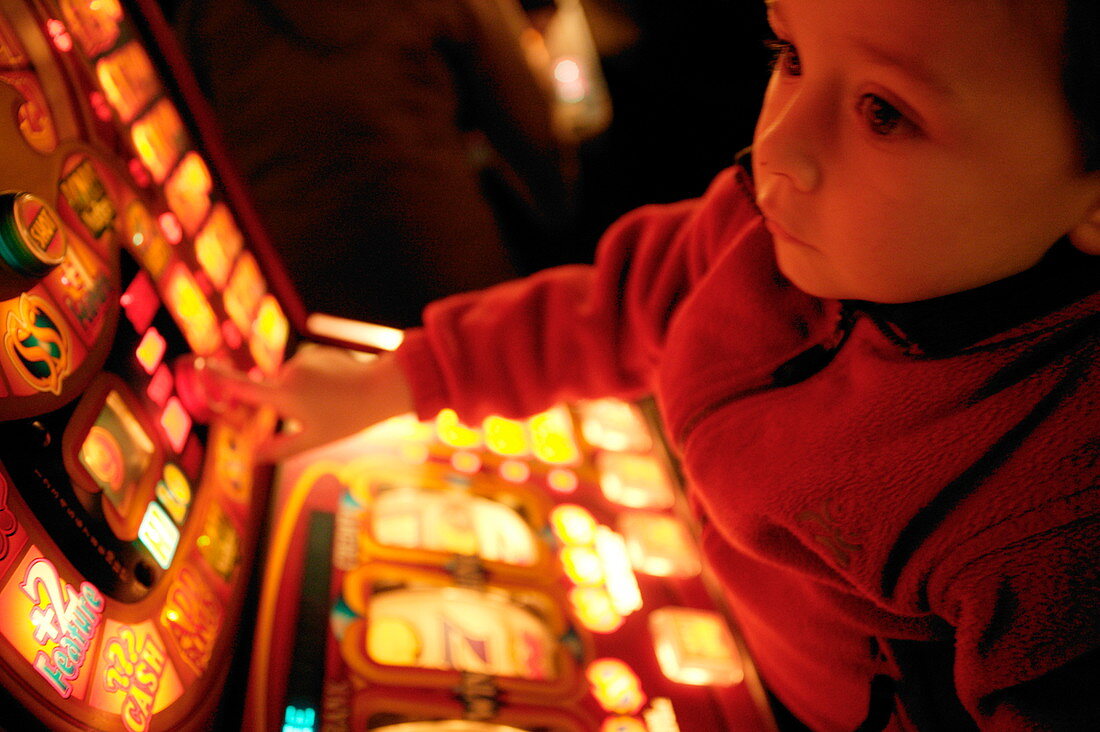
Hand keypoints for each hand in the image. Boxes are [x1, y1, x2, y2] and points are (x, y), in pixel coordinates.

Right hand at [187, 345, 412, 461]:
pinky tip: (334, 386)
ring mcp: (302, 359)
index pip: (242, 387)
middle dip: (283, 403)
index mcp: (284, 396)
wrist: (381, 389)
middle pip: (271, 392)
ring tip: (330, 401)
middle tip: (315, 413)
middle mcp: (288, 373)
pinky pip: (304, 368)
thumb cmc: (347, 419)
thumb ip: (279, 448)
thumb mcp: (313, 440)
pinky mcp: (315, 351)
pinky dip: (312, 378)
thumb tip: (251, 458)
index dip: (217, 378)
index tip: (198, 366)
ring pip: (289, 380)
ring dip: (300, 391)